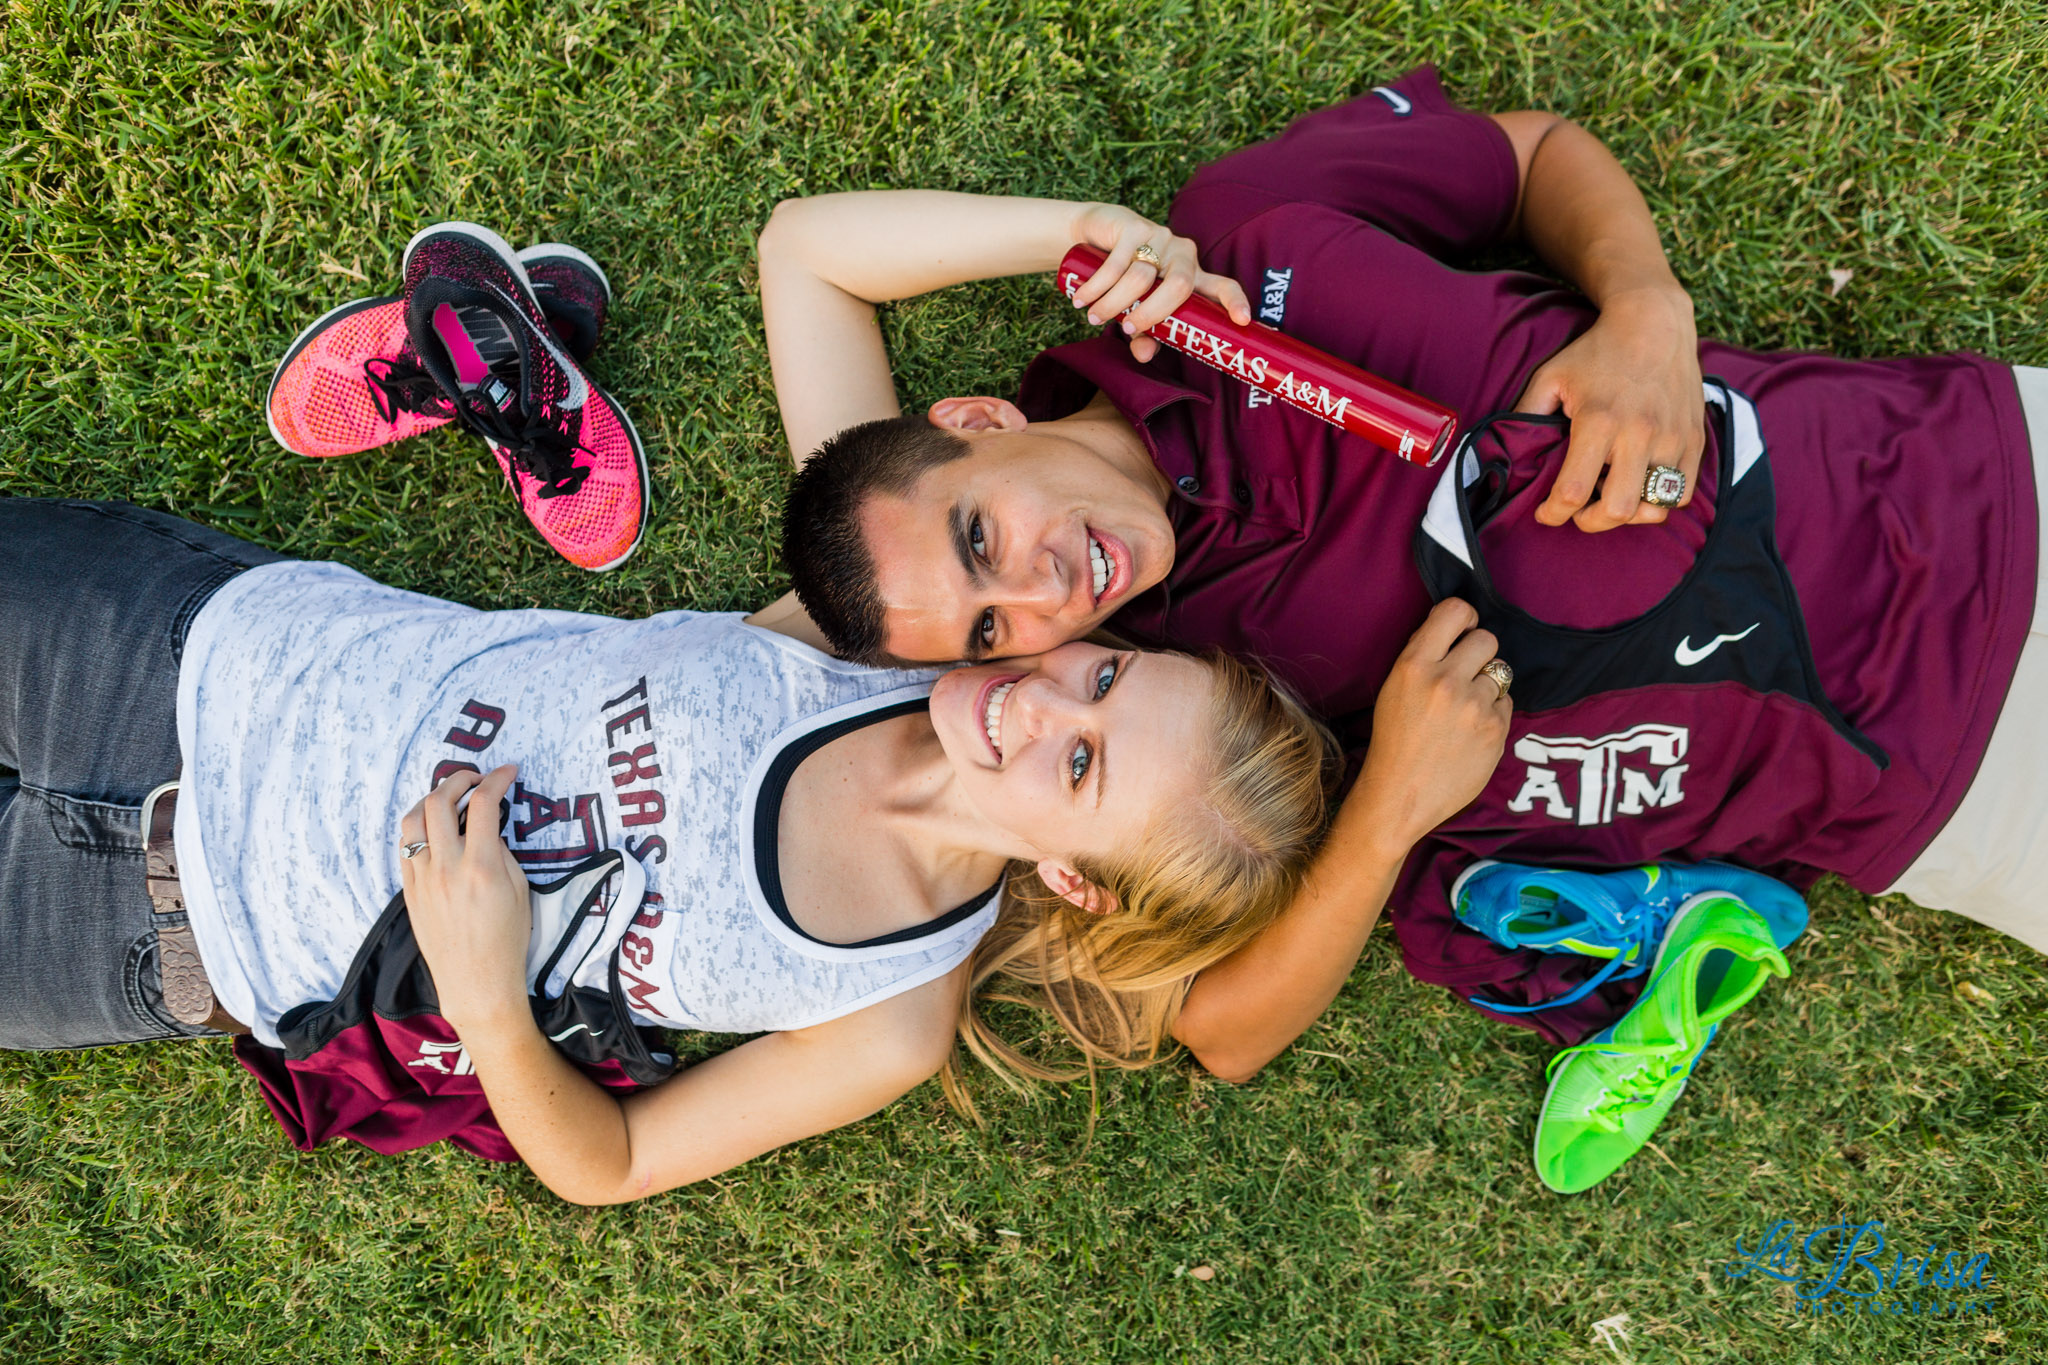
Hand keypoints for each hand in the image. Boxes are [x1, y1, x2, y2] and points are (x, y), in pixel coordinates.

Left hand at [396, 764, 531, 1033]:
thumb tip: (488, 827)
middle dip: (459, 779)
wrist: (476, 982)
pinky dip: (419, 827)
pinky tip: (434, 828)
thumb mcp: (519, 890)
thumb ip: (502, 853)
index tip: (508, 772)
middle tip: (476, 779)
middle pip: (439, 801)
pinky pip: (405, 846)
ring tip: (450, 799)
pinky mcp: (409, 890)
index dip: (497, 779)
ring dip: (431, 799)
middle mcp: (447, 868)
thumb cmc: (507, 940)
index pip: (484, 804)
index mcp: (482, 867)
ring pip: (413, 819)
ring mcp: (423, 879)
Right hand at [1067, 202, 1251, 361]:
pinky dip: (1097, 286)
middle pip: (1180, 285)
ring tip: (1093, 316)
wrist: (1095, 236)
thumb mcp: (1134, 311)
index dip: (1235, 301)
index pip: (1222, 286)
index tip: (1243, 321)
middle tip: (1126, 329)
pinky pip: (1116, 263)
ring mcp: (1160, 237)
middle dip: (1152, 313)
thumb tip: (1143, 356)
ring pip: (1141, 277)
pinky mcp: (1134, 227)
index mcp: (1193, 277)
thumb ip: (1144, 334)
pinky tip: (1082, 298)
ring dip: (1114, 302)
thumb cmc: (1124, 281)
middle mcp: (1182, 255)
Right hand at [1356, 599, 1512, 846]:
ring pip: (1500, 673)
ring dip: (1487, 687)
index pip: (1455, 611)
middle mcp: (1445, 680)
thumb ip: (1422, 657)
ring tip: (1465, 711)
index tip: (1464, 630)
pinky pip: (1506, 703)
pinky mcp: (1495, 729)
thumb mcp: (1393, 689)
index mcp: (1413, 665)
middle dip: (1479, 654)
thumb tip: (1452, 630)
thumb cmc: (1394, 741)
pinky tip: (1471, 732)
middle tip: (1466, 674)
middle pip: (1487, 639)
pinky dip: (1493, 713)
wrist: (1400, 795)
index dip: (1465, 617)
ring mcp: (1474, 706)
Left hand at [1522, 284, 1703, 531]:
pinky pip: (1681, 493)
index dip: (1554, 513)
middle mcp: (1639, 433)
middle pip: (1617, 509)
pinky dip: (1659, 501)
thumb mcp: (1551, 377)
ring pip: (1654, 508)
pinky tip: (1639, 486)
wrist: (1654, 323)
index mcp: (1598, 420)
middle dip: (1591, 522)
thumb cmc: (1596, 352)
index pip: (1573, 491)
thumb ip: (1526, 414)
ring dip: (1627, 515)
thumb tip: (1505, 453)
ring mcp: (1672, 438)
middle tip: (1579, 513)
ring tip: (1610, 499)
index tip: (1546, 513)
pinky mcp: (1695, 439)